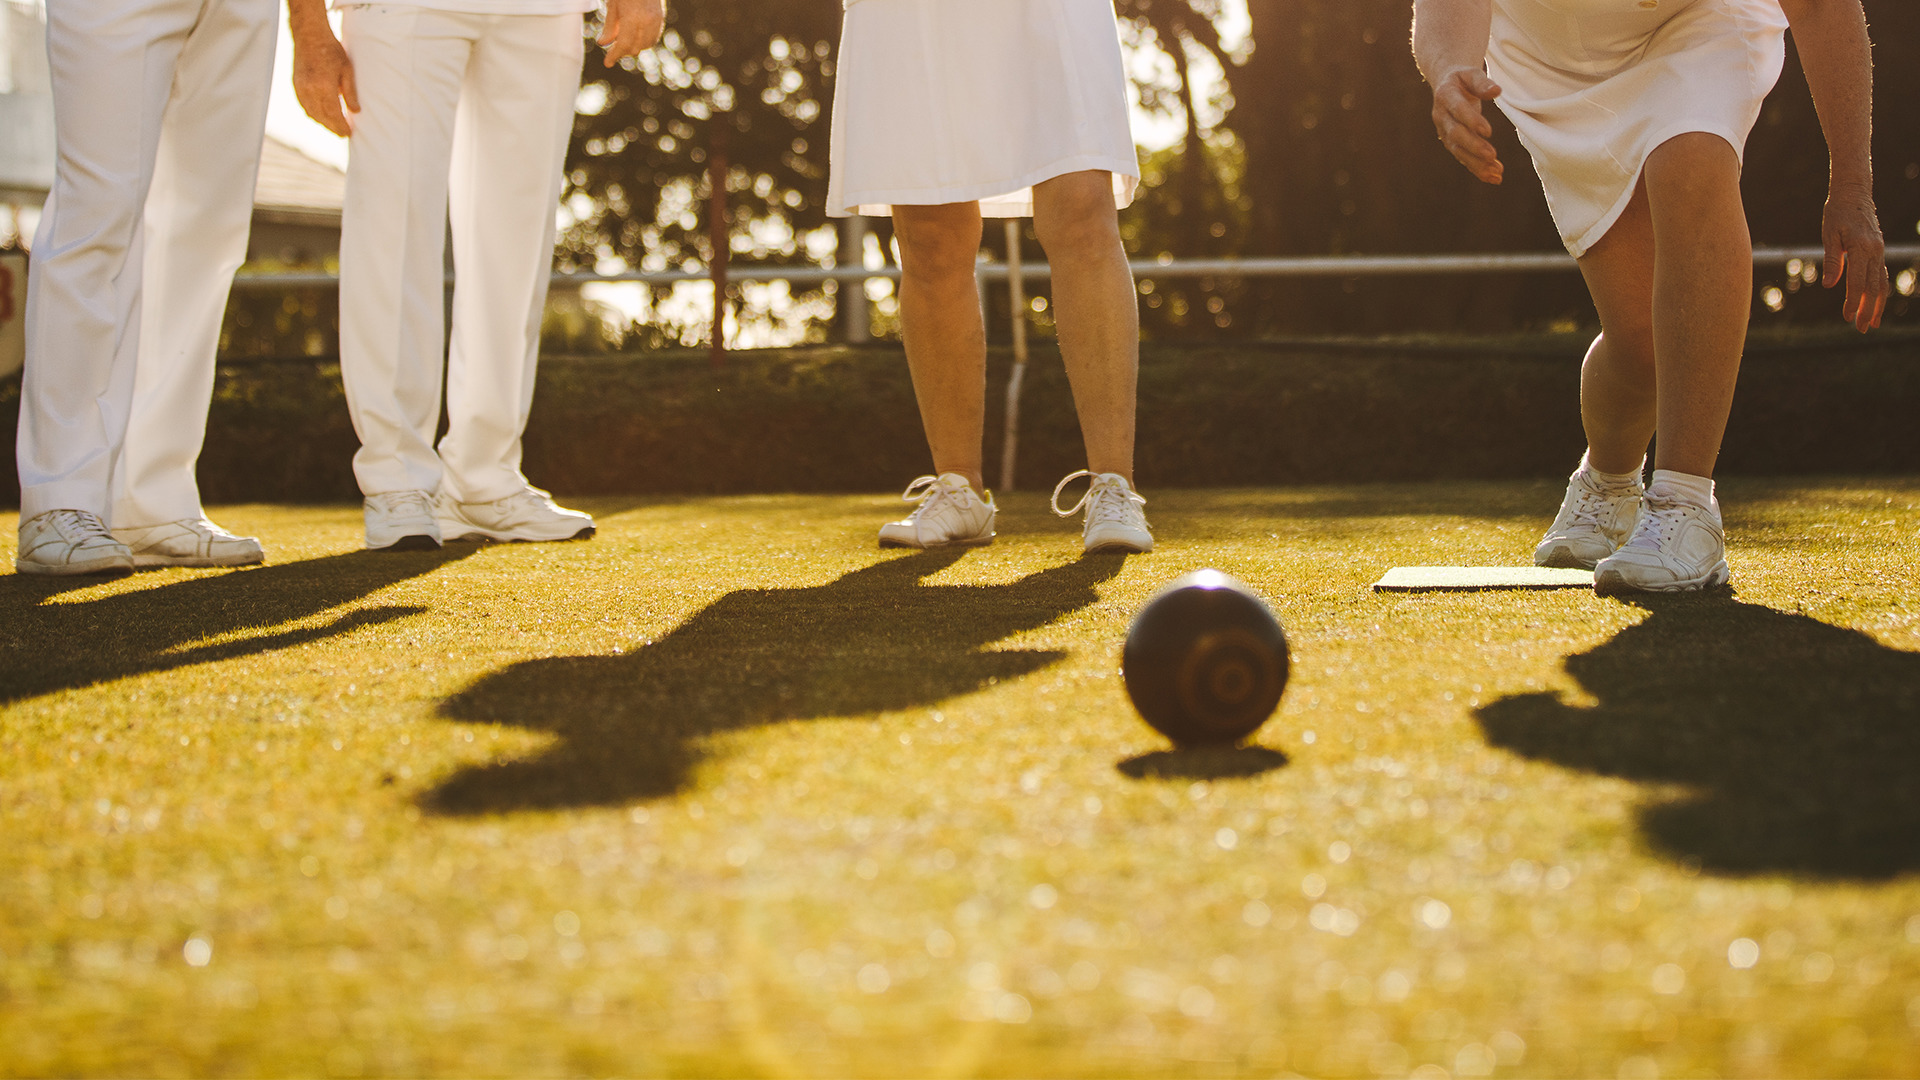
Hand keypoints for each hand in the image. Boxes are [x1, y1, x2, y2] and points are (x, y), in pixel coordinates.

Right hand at [291, 24, 357, 136]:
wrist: (309, 35)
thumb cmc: (331, 50)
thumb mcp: (347, 70)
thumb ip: (350, 92)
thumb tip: (355, 111)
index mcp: (324, 86)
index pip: (333, 114)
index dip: (341, 126)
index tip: (348, 134)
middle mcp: (309, 89)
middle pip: (322, 117)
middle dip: (332, 127)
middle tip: (343, 133)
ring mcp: (300, 87)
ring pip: (311, 113)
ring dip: (322, 122)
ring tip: (334, 126)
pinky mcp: (295, 84)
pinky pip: (304, 105)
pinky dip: (313, 113)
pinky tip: (321, 115)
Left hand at [598, 0, 664, 67]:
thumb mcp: (613, 5)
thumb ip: (610, 26)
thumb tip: (603, 43)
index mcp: (632, 18)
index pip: (623, 45)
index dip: (614, 55)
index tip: (607, 63)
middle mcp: (646, 22)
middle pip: (634, 48)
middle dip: (623, 51)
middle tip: (613, 51)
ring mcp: (656, 21)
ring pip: (645, 45)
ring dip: (634, 47)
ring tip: (623, 43)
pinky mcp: (661, 19)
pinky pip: (653, 38)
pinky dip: (644, 42)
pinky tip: (635, 38)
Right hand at [1430, 67, 1503, 184]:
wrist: (1445, 85)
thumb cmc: (1462, 78)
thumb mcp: (1471, 73)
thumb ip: (1482, 82)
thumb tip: (1496, 91)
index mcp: (1446, 95)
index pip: (1458, 110)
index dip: (1472, 121)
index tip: (1488, 131)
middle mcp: (1441, 116)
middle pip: (1456, 134)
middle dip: (1474, 146)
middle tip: (1492, 155)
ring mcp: (1444, 132)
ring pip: (1458, 150)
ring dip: (1477, 163)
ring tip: (1496, 173)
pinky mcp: (1451, 143)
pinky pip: (1463, 157)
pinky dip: (1478, 168)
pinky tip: (1494, 176)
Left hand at [1822, 183, 1887, 331]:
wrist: (1854, 193)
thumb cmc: (1837, 212)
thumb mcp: (1829, 234)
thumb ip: (1832, 259)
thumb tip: (1829, 285)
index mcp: (1861, 248)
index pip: (1857, 282)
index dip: (1852, 302)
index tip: (1847, 318)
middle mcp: (1874, 251)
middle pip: (1873, 287)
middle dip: (1867, 310)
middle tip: (1861, 329)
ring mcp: (1879, 251)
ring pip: (1880, 283)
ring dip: (1876, 305)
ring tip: (1871, 323)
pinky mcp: (1877, 251)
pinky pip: (1880, 274)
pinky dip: (1878, 291)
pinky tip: (1874, 303)